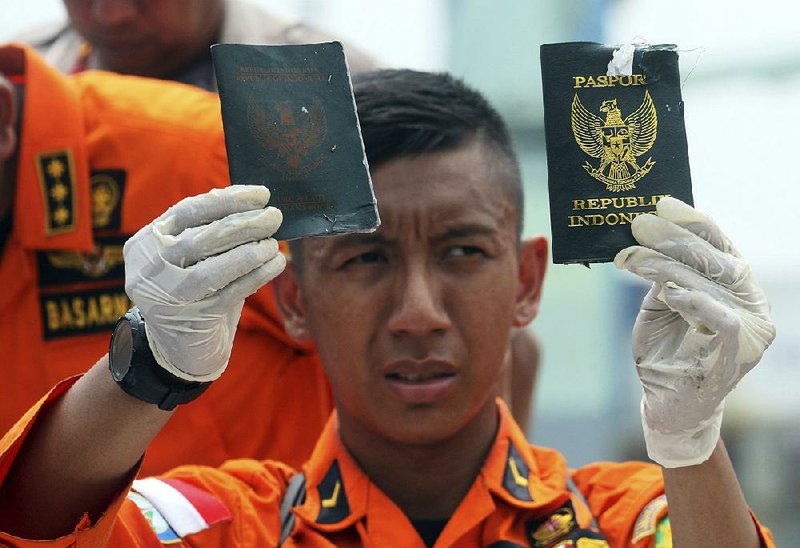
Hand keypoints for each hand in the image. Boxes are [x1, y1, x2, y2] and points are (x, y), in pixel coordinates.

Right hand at [123, 185, 284, 381]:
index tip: (261, 195)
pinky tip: (275, 264)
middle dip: (244, 224)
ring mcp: (167, 297)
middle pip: (202, 238)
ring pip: (213, 268)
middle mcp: (149, 269)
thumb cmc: (193, 293)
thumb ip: (211, 230)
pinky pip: (230, 293)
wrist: (179, 349)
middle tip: (274, 216)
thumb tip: (253, 202)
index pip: (187, 211)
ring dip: (250, 252)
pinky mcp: (190, 320)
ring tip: (274, 243)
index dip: (227, 200)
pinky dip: (256, 276)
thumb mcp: (191, 259)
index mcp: (145, 243)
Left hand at [614, 197, 774, 467]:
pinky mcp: (741, 353)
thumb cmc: (664, 351)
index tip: (662, 204)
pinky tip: (670, 293)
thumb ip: (661, 276)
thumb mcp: (658, 305)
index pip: (718, 245)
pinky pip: (722, 320)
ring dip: (670, 266)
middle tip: (639, 224)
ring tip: (635, 257)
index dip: (693, 222)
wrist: (666, 403)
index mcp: (735, 286)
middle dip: (674, 239)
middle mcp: (751, 302)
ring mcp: (752, 328)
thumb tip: (643, 238)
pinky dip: (696, 302)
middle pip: (715, 260)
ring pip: (713, 285)